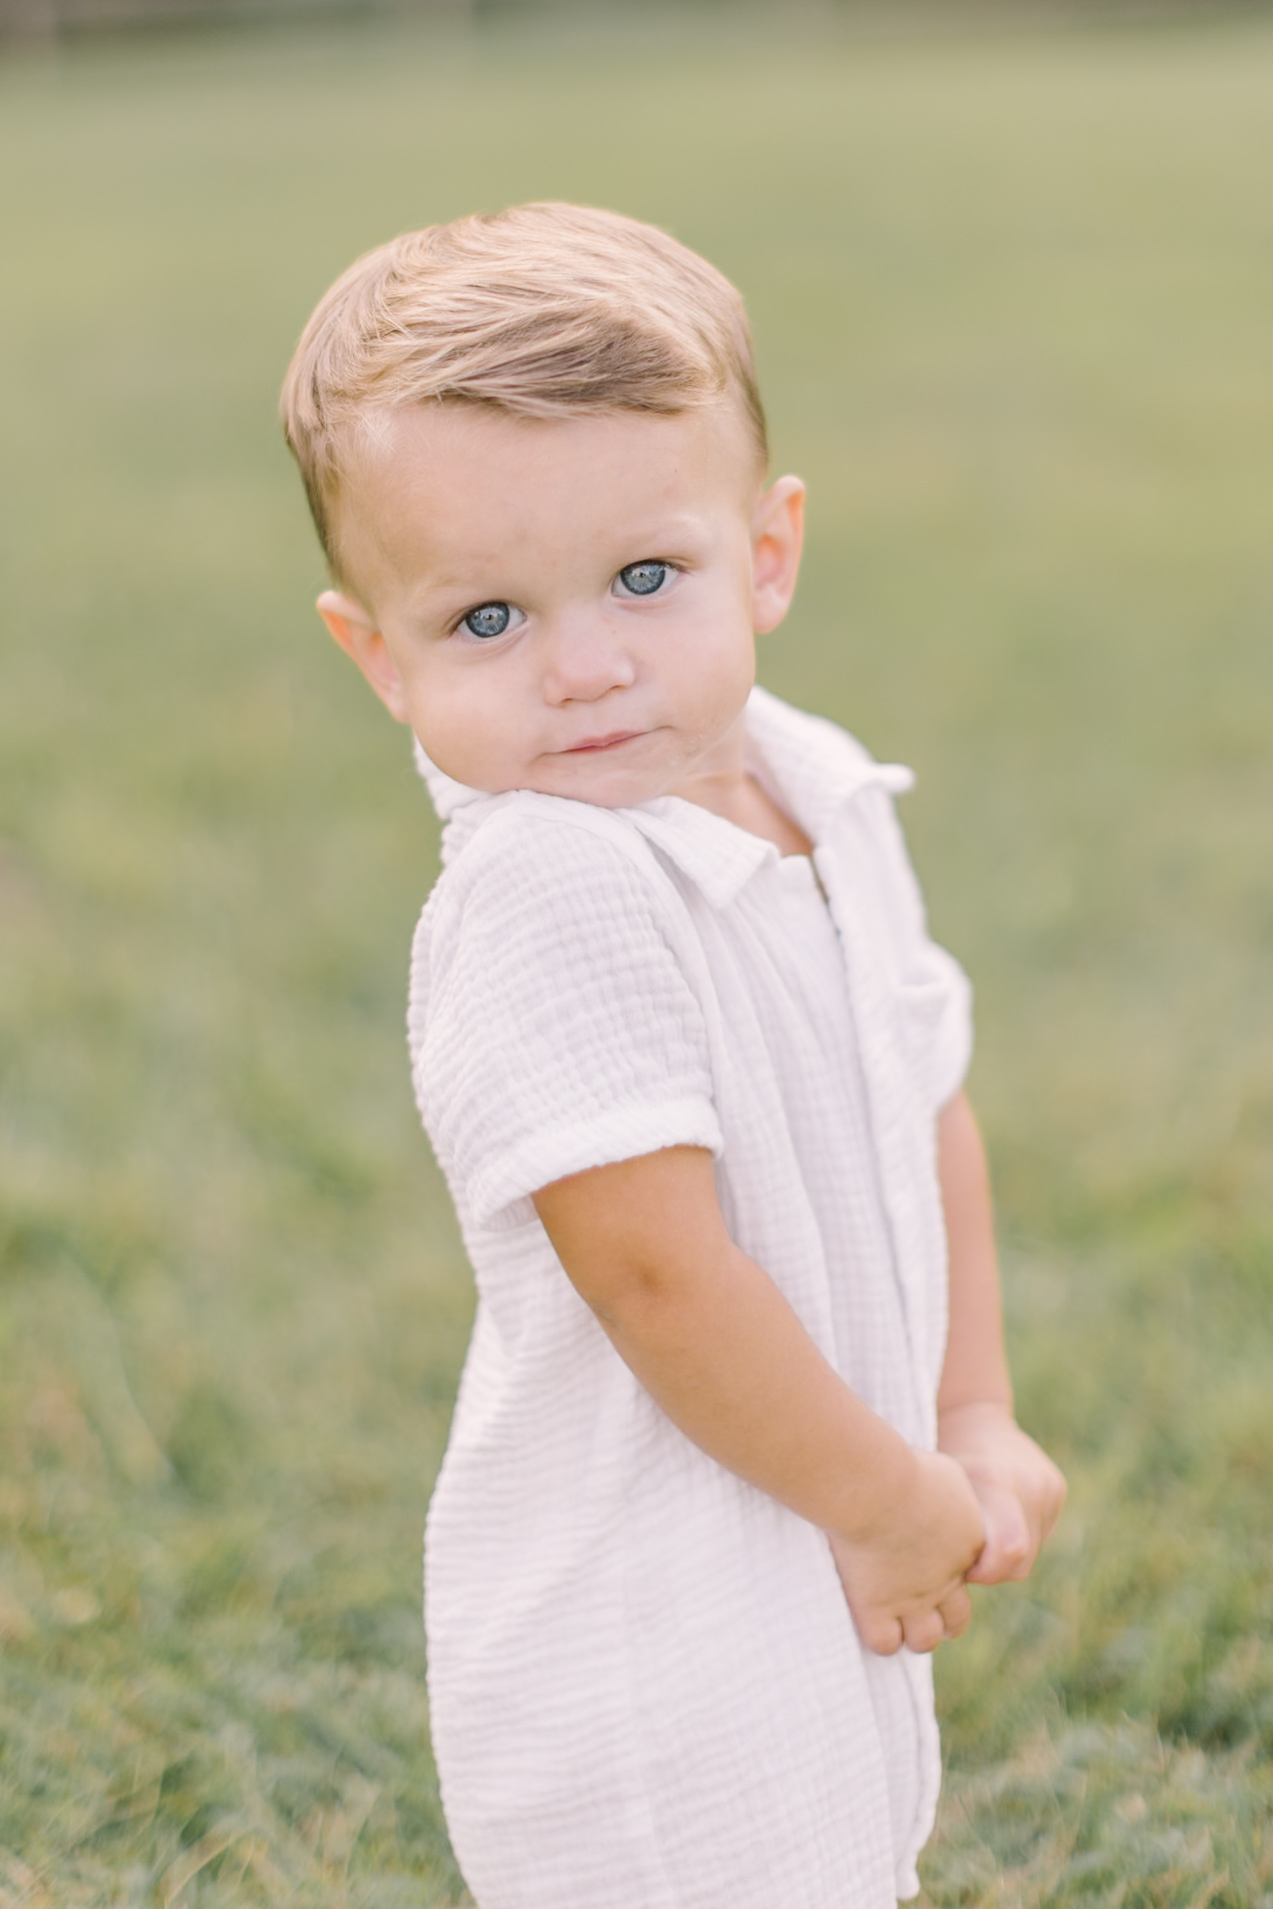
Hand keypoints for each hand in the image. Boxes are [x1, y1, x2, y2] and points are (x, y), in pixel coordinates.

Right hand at [827, 1449, 985, 1655]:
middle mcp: (946, 1579)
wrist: (875, 1486)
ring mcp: (912, 1598)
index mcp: (968, 1545)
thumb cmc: (903, 1466)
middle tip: (914, 1596)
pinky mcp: (876, 1607)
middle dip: (941, 1614)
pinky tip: (867, 1614)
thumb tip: (943, 1494)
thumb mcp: (943, 1473)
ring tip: (894, 1615)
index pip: (972, 1576)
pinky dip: (879, 1635)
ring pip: (925, 1640)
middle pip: (956, 1620)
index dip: (952, 1572)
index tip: (927, 1556)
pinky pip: (885, 1643)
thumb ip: (951, 1494)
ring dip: (914, 1631)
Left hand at [938, 1401, 1065, 1585]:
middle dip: (993, 1568)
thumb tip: (939, 1585)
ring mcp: (1049, 1485)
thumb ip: (947, 1533)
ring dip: (1005, 1554)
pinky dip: (1019, 1535)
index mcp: (994, 1479)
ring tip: (981, 1530)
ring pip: (1032, 1552)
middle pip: (1020, 1560)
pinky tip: (998, 1517)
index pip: (1010, 1549)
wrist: (972, 1417)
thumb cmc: (941, 1460)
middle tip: (967, 1554)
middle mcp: (1030, 1482)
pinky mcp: (1058, 1487)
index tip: (965, 1570)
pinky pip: (1040, 1533)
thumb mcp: (936, 1491)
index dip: (988, 1573)